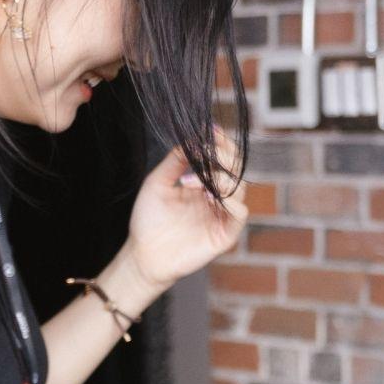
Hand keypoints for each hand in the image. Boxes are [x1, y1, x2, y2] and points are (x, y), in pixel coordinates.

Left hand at [122, 128, 248, 293]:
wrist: (143, 253)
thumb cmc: (148, 220)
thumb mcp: (158, 182)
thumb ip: (175, 161)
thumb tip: (192, 139)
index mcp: (202, 184)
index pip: (222, 160)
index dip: (221, 143)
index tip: (211, 130)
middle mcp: (215, 198)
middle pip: (236, 170)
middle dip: (226, 155)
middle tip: (210, 148)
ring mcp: (221, 216)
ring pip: (240, 189)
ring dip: (223, 177)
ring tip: (196, 180)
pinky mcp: (225, 235)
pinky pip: (240, 214)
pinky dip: (231, 201)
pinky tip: (210, 196)